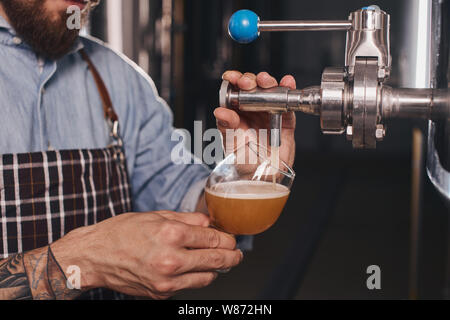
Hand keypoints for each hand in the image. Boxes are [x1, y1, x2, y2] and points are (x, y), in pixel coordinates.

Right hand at [51, 211, 242, 298]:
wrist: (94, 257)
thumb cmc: (121, 232)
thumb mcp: (156, 215)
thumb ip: (188, 219)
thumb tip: (210, 222)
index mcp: (171, 234)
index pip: (214, 239)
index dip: (228, 239)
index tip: (231, 239)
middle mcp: (171, 260)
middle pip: (217, 260)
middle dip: (232, 256)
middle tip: (237, 254)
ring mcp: (167, 281)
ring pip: (207, 277)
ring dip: (216, 269)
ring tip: (216, 260)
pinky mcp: (161, 294)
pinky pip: (189, 286)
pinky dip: (195, 277)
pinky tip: (191, 267)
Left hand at [214, 71, 295, 166]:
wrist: (260, 177)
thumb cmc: (242, 161)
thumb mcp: (230, 143)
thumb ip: (226, 126)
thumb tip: (220, 111)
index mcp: (237, 112)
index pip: (235, 90)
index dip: (234, 80)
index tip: (231, 77)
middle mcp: (253, 110)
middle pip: (253, 87)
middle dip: (251, 80)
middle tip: (248, 83)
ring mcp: (270, 113)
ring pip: (270, 91)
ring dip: (269, 82)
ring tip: (266, 81)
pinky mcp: (285, 120)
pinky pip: (288, 103)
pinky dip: (289, 90)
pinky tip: (287, 82)